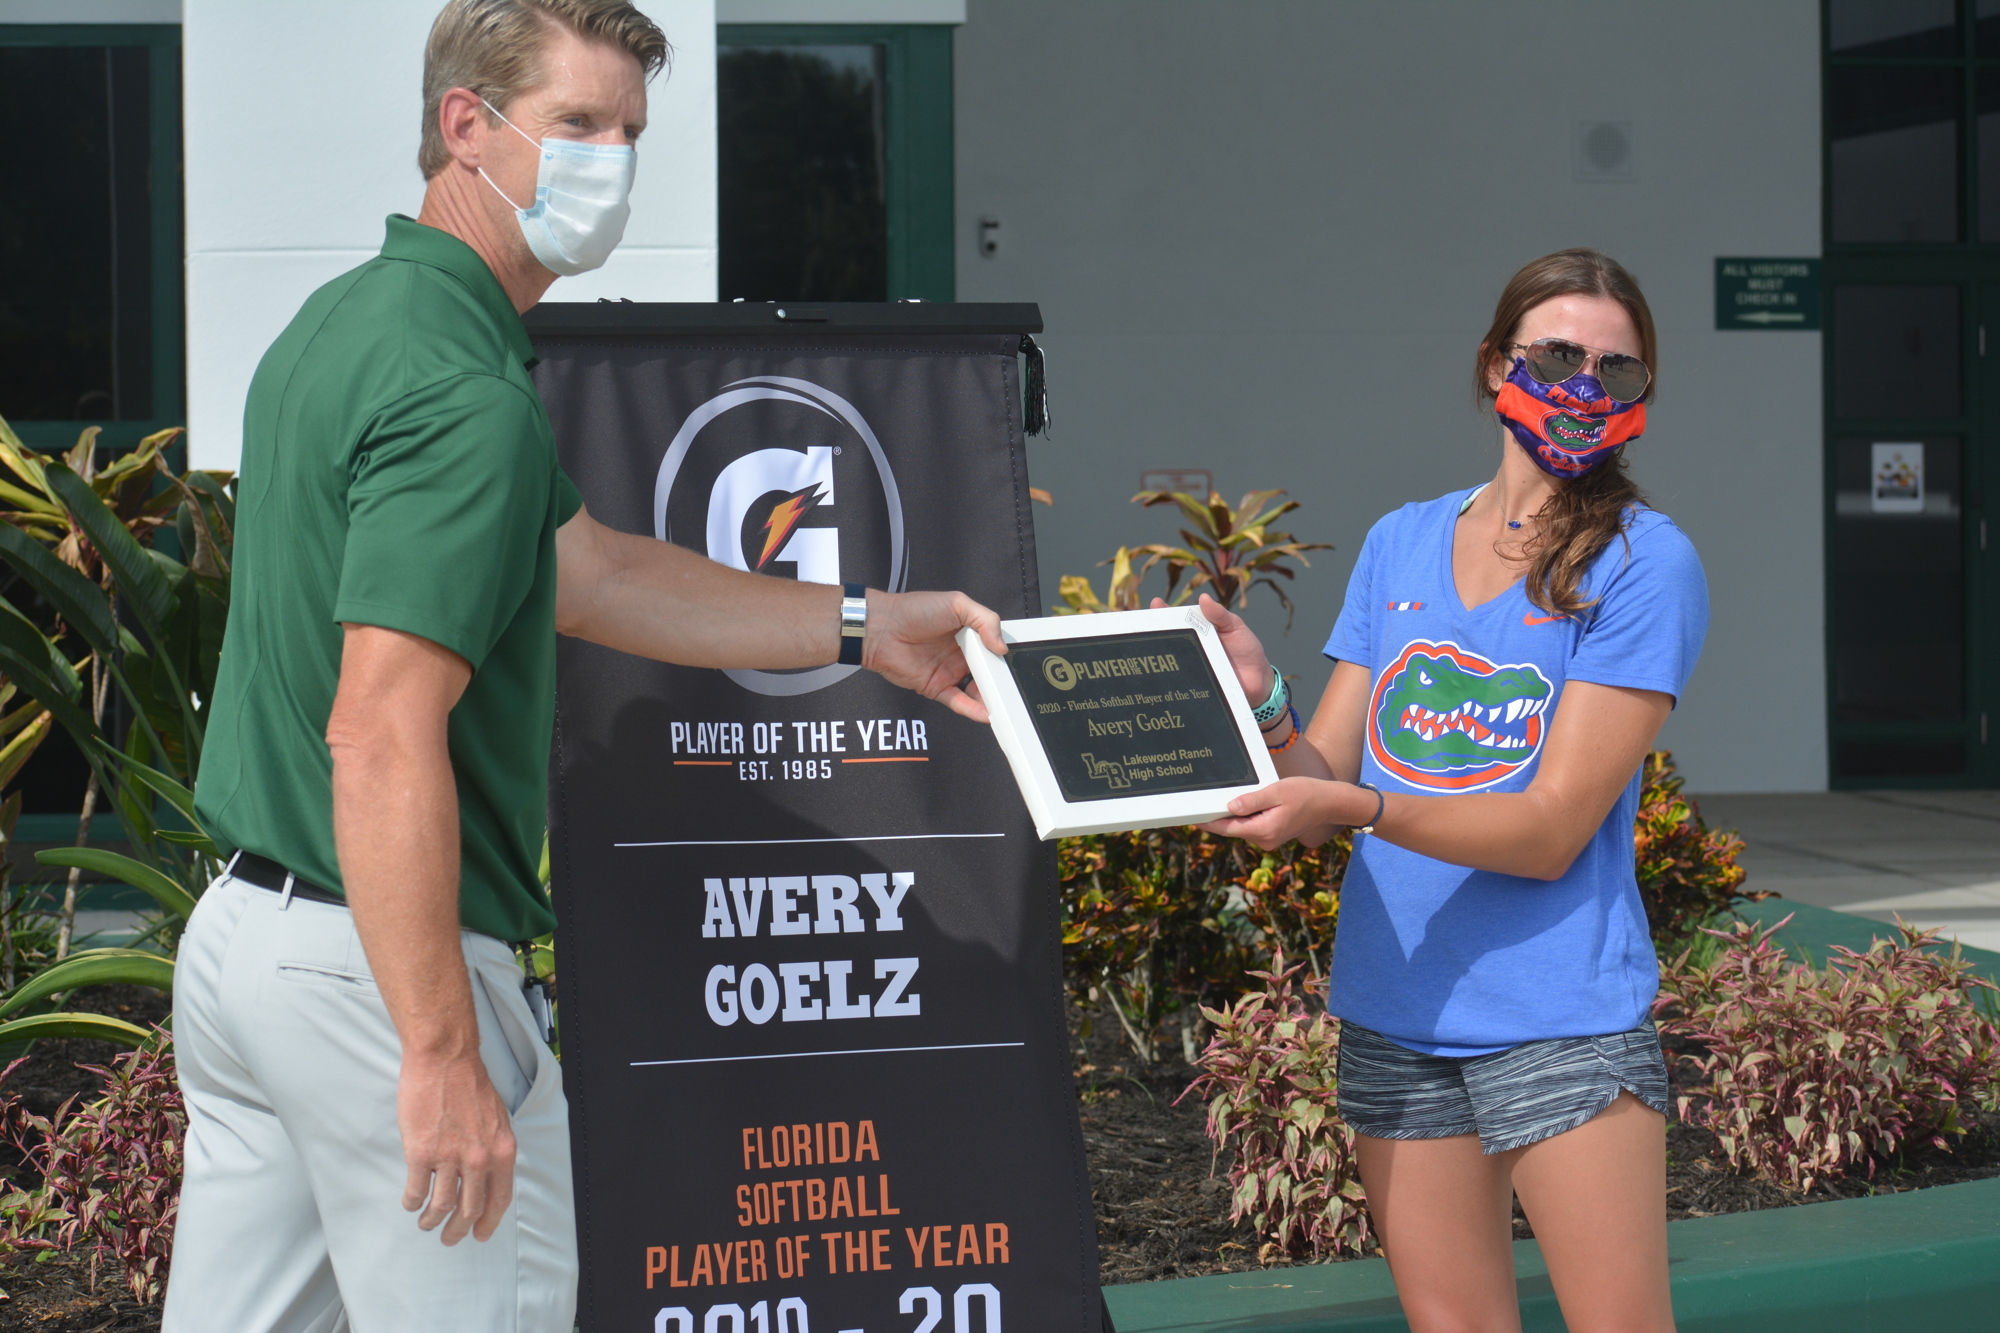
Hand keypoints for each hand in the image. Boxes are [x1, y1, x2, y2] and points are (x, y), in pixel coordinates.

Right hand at [398, 1054, 517, 1244]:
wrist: (445, 1059)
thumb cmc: (470, 1083)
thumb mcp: (497, 1119)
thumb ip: (493, 1148)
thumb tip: (486, 1175)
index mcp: (502, 1150)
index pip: (499, 1198)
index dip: (489, 1222)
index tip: (479, 1234)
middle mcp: (480, 1158)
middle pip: (470, 1209)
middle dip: (459, 1230)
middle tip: (450, 1238)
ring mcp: (450, 1157)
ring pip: (441, 1206)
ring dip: (432, 1221)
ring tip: (427, 1224)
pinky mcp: (421, 1153)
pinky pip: (416, 1190)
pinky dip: (412, 1202)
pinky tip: (411, 1203)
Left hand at [863, 590, 1005, 722]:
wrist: (881, 628)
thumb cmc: (914, 610)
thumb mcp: (958, 603)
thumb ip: (986, 620)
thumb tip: (1002, 647)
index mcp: (969, 633)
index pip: (994, 649)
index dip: (1006, 658)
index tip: (1020, 666)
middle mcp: (961, 654)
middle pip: (988, 672)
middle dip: (1002, 682)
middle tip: (1017, 689)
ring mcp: (949, 672)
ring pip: (977, 691)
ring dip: (991, 698)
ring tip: (1007, 705)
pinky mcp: (937, 688)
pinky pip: (959, 703)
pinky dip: (973, 710)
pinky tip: (987, 714)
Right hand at [1153, 593, 1272, 704]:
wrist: (1259, 680)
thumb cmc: (1247, 649)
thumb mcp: (1235, 626)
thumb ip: (1220, 614)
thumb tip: (1203, 598)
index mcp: (1199, 630)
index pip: (1178, 619)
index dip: (1164, 612)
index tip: (1155, 604)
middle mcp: (1191, 647)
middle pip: (1169, 638)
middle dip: (1155, 632)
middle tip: (1146, 626)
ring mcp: (1192, 665)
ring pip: (1171, 660)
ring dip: (1161, 655)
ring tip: (1150, 647)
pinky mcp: (1194, 683)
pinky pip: (1180, 681)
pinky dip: (1172, 678)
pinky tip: (1162, 676)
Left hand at [1200, 775, 1359, 849]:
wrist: (1329, 803)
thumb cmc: (1305, 793)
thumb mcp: (1277, 792)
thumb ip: (1252, 801)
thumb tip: (1230, 807)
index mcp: (1264, 831)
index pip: (1227, 828)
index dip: (1208, 822)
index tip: (1191, 818)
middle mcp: (1264, 840)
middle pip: (1232, 828)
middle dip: (1217, 817)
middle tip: (1197, 805)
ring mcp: (1269, 839)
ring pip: (1242, 827)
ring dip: (1232, 816)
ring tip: (1217, 800)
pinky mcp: (1273, 834)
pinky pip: (1252, 825)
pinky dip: (1244, 816)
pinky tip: (1239, 804)